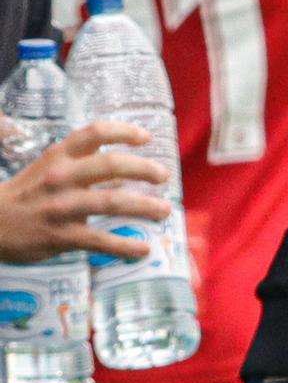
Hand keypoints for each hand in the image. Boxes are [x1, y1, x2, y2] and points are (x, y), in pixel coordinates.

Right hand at [0, 122, 170, 263]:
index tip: (146, 138)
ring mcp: (63, 207)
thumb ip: (82, 162)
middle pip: (111, 165)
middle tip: (164, 176)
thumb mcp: (48, 167)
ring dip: (145, 206)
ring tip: (165, 211)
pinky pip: (100, 241)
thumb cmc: (27, 193)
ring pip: (113, 202)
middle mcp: (62, 177)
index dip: (124, 132)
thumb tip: (124, 168)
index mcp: (59, 156)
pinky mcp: (63, 235)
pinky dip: (125, 246)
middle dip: (144, 169)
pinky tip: (143, 250)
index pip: (95, 133)